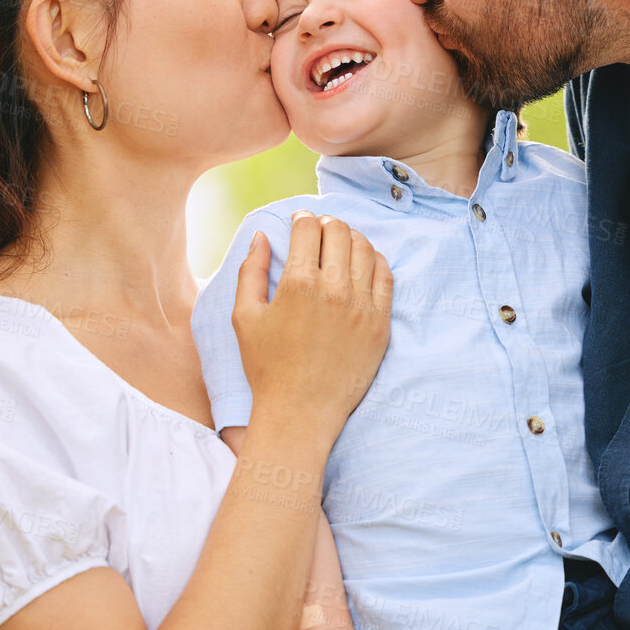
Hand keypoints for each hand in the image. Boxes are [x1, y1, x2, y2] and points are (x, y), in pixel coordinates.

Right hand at [232, 212, 391, 435]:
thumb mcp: (245, 318)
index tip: (299, 220)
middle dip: (326, 223)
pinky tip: (362, 263)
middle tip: (319, 229)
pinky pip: (385, 275)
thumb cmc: (267, 367)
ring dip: (351, 237)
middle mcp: (334, 290)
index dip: (302, 218)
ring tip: (340, 243)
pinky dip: (374, 260)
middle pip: (339, 231)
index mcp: (298, 285)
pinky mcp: (380, 323)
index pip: (308, 229)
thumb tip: (260, 236)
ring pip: (364, 248)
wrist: (301, 411)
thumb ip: (250, 271)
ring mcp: (362, 306)